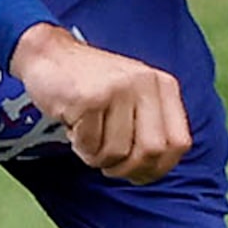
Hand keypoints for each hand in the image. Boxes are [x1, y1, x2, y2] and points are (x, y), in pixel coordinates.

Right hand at [9, 24, 190, 182]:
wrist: (49, 54)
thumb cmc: (91, 84)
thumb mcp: (132, 98)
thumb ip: (149, 128)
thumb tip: (153, 170)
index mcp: (162, 85)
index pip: (178, 144)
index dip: (158, 168)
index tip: (136, 173)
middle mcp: (144, 84)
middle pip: (150, 152)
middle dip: (125, 168)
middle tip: (106, 163)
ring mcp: (117, 89)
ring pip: (116, 152)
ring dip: (95, 156)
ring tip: (85, 135)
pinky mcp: (89, 97)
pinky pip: (88, 144)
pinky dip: (78, 145)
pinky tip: (73, 125)